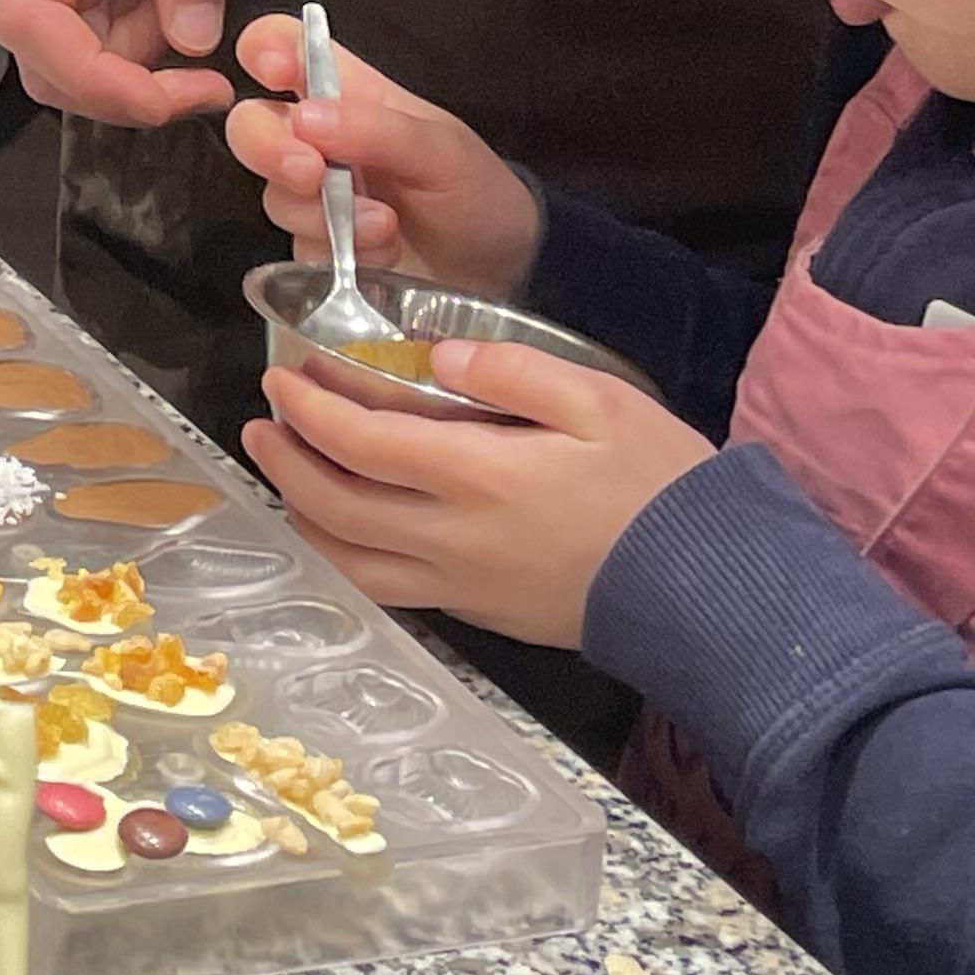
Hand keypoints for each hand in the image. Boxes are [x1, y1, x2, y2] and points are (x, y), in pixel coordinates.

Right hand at [0, 0, 244, 123]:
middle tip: (210, 35)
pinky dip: (138, 12)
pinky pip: (88, 17)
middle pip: (53, 61)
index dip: (102, 84)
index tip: (186, 91)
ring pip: (77, 45)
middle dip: (135, 73)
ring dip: (144, 38)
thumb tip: (193, 40)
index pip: (35, 32)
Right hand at [224, 14, 541, 297]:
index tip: (277, 75)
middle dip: (269, 148)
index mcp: (349, 92)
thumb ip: (378, 130)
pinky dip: (335, 254)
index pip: (282, 45)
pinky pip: (297, 247)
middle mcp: (320, 138)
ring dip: (321, 214)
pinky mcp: (316, 247)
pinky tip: (381, 256)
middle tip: (311, 174)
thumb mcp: (444, 152)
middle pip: (251, 124)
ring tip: (384, 227)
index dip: (265, 49)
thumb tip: (303, 117)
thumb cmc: (477, 193)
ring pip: (273, 193)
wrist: (498, 273)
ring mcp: (315, 196)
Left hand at [243, 347, 714, 648]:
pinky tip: (346, 528)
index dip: (308, 411)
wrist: (711, 594)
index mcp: (480, 478)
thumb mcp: (599, 402)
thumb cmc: (661, 487)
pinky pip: (388, 592)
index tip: (281, 378)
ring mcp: (463, 587)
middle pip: (335, 506)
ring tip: (284, 474)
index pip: (360, 444)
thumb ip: (512, 372)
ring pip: (350, 562)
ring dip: (303, 515)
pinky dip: (346, 558)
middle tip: (263, 421)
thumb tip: (437, 359)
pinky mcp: (480, 616)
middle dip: (285, 461)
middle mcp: (455, 540)